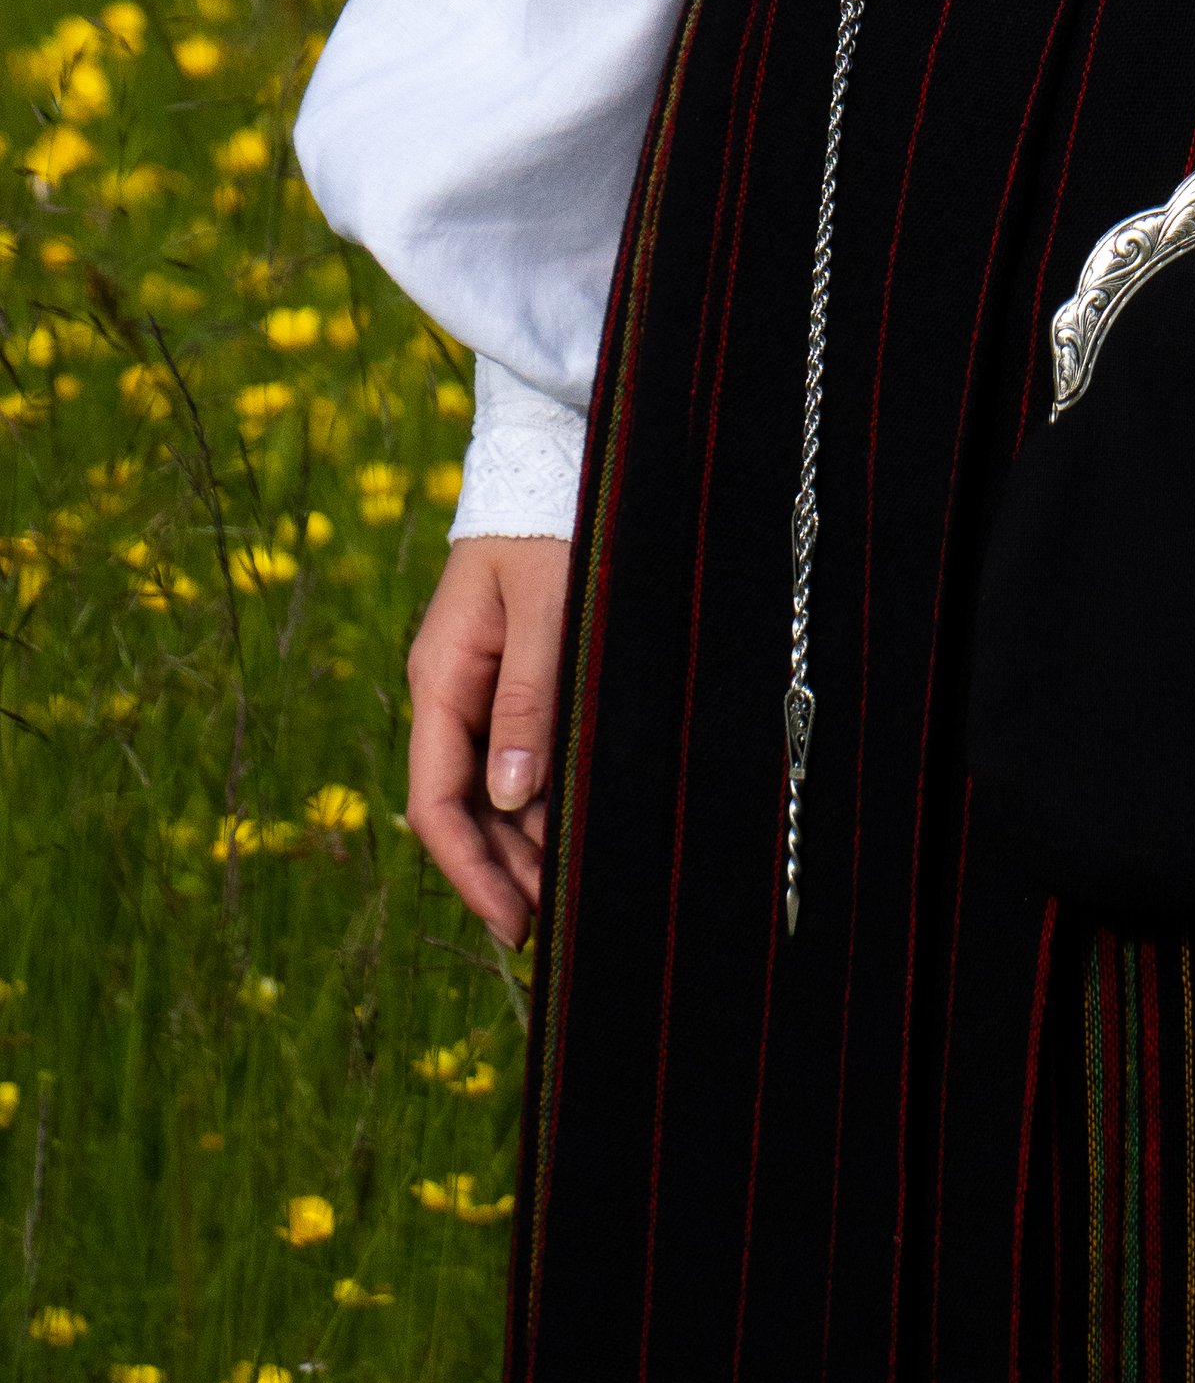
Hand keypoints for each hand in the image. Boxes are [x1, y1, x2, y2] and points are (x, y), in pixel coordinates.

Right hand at [407, 534, 571, 944]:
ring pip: (490, 786)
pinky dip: (538, 798)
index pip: (436, 801)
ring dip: (522, 841)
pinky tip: (570, 828)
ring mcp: (480, 684)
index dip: (471, 871)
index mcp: (441, 678)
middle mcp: (452, 691)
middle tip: (551, 928)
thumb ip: (527, 698)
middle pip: (461, 806)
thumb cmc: (550, 523)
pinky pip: (516, 752)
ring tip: (567, 894)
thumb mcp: (543, 608)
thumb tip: (509, 798)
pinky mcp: (513, 674)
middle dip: (499, 870)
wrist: (551, 455)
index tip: (512, 923)